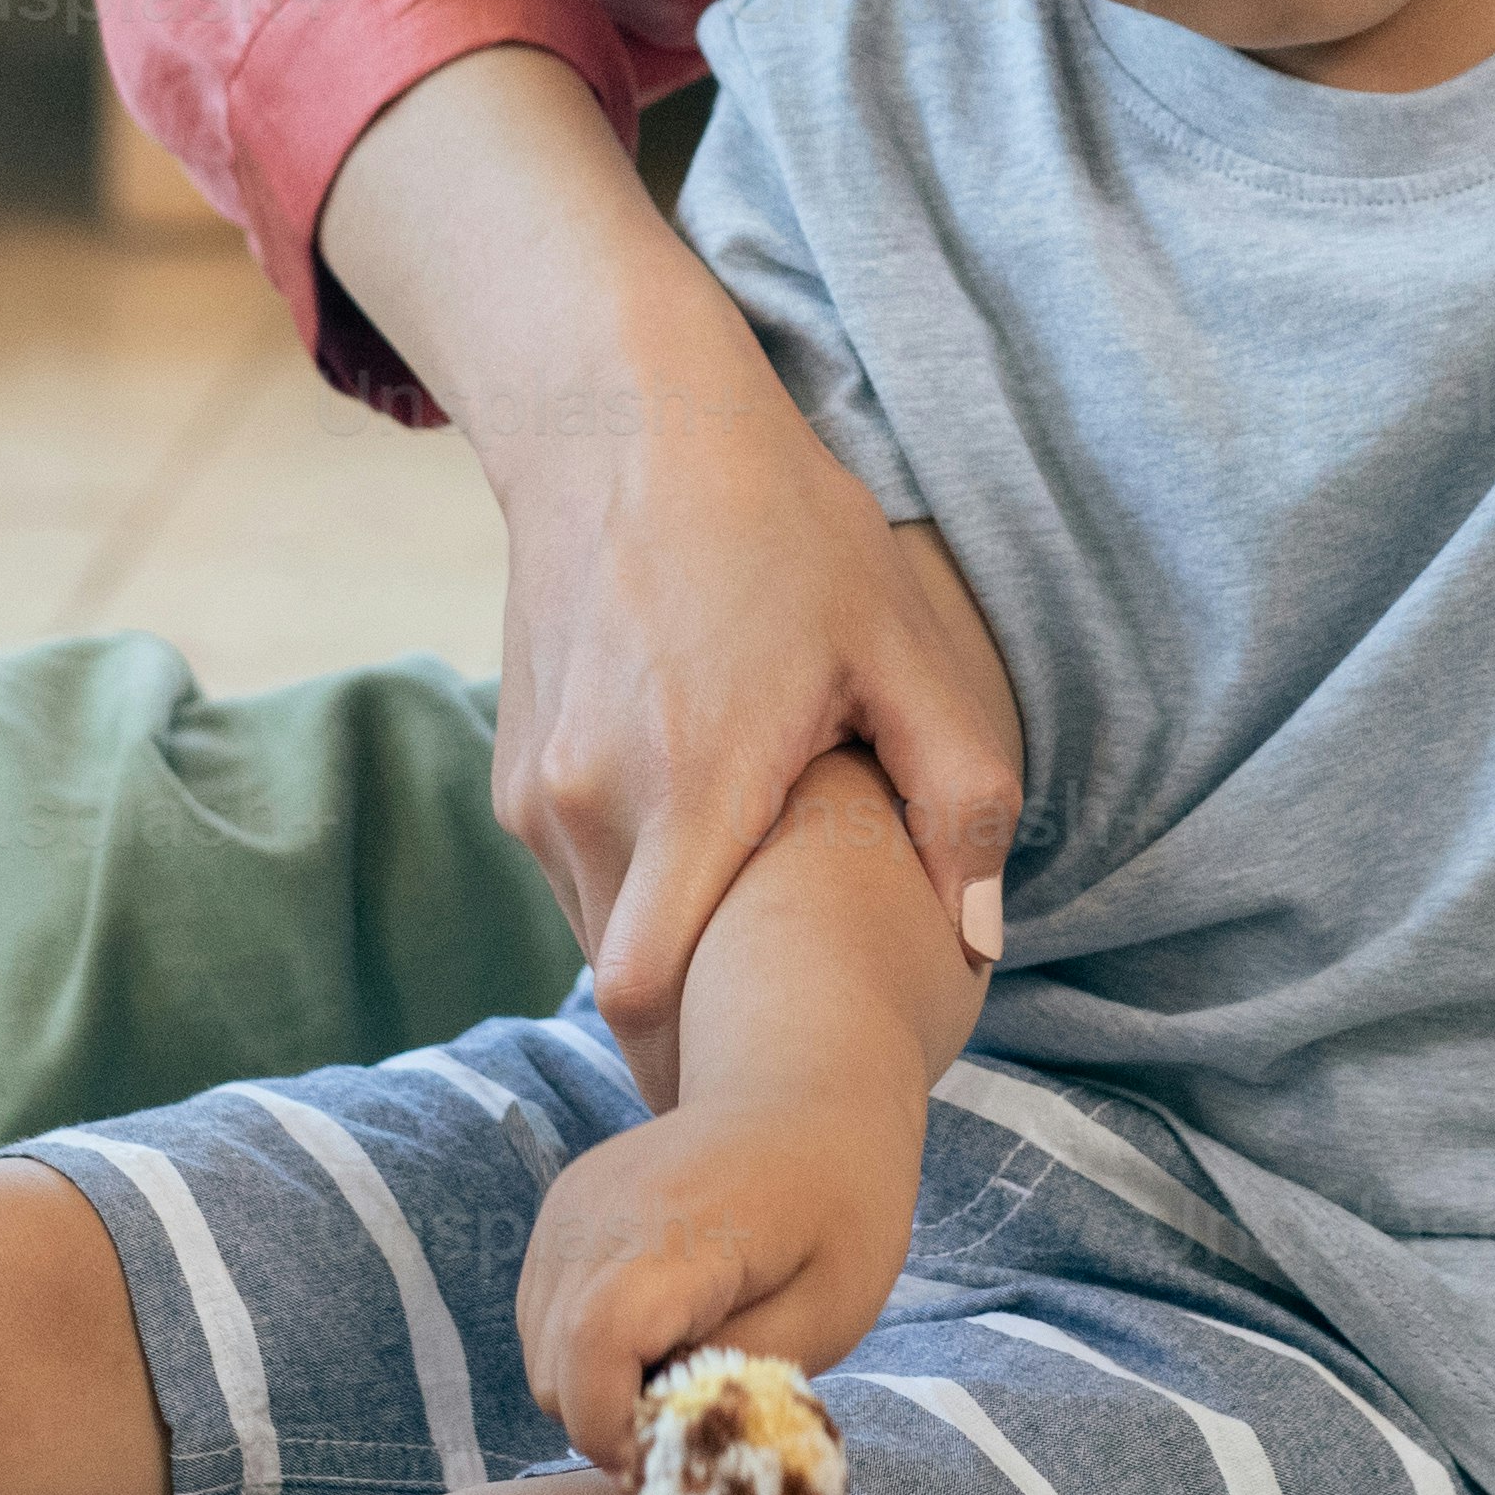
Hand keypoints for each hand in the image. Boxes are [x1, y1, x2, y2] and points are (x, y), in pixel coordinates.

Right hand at [332, 50, 1027, 1081]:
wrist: (619, 423)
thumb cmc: (779, 527)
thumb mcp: (901, 645)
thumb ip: (957, 798)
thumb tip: (982, 941)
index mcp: (689, 789)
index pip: (651, 1001)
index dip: (705, 1057)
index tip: (775, 1071)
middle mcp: (585, 806)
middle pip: (630, 988)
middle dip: (703, 1018)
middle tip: (793, 1016)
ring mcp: (535, 793)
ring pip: (597, 936)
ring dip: (670, 949)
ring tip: (763, 922)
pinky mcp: (512, 774)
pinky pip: (575, 876)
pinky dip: (635, 889)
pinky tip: (706, 840)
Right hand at [514, 1092, 914, 1474]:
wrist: (805, 1092)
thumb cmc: (840, 1201)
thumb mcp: (831, 1308)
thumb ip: (744, 1377)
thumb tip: (672, 1435)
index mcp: (676, 1232)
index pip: (593, 1349)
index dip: (615, 1429)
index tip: (672, 1459)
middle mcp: (599, 1214)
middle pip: (553, 1369)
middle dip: (611, 1420)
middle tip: (690, 1419)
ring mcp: (570, 1207)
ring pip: (539, 1353)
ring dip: (596, 1386)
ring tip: (681, 1365)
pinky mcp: (562, 1208)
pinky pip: (543, 1315)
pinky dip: (584, 1348)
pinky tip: (658, 1329)